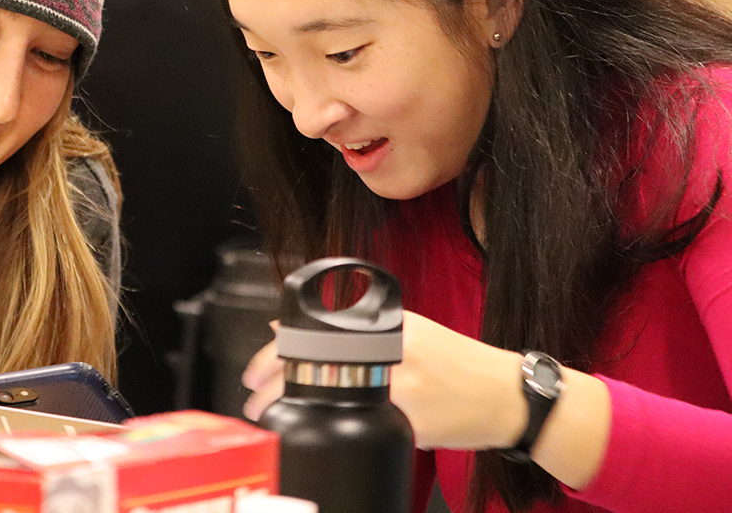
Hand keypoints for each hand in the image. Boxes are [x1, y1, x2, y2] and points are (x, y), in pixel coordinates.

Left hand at [239, 312, 526, 448]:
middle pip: (314, 366)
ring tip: (271, 418)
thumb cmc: (459, 365)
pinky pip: (359, 427)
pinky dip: (332, 431)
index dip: (272, 355)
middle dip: (271, 386)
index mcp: (386, 326)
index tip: (254, 371)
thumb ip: (351, 330)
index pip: (314, 334)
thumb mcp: (406, 331)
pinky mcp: (411, 422)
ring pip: (329, 399)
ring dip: (293, 411)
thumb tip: (288, 328)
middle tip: (253, 398)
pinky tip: (316, 434)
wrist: (508, 396)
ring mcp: (400, 387)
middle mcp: (390, 351)